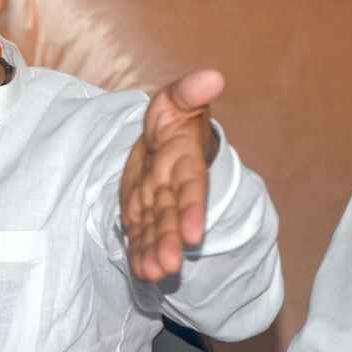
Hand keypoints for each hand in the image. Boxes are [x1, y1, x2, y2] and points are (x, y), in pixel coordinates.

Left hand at [120, 70, 223, 281]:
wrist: (160, 135)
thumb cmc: (171, 116)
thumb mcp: (175, 99)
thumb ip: (189, 91)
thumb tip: (213, 76)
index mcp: (184, 161)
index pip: (191, 188)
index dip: (191, 210)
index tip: (192, 235)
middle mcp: (172, 187)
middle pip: (171, 216)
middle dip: (169, 241)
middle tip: (167, 267)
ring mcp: (156, 201)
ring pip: (155, 229)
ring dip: (153, 252)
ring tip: (151, 275)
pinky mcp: (140, 209)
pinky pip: (139, 232)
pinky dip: (139, 251)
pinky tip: (140, 271)